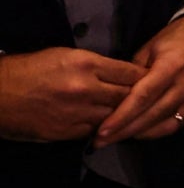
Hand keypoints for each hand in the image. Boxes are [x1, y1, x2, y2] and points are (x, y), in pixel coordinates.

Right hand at [0, 48, 141, 142]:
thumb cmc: (28, 69)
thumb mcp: (64, 55)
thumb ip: (95, 65)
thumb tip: (120, 74)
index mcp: (85, 64)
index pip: (131, 73)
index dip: (143, 77)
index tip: (151, 80)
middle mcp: (85, 88)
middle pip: (128, 96)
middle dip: (139, 98)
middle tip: (150, 100)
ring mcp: (76, 113)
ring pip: (115, 117)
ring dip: (123, 116)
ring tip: (133, 115)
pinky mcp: (67, 132)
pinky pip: (95, 131)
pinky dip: (103, 128)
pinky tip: (108, 126)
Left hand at [96, 15, 183, 144]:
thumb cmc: (180, 36)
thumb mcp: (151, 47)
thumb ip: (135, 74)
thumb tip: (117, 97)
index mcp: (173, 65)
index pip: (143, 97)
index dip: (121, 116)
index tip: (102, 130)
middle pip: (154, 114)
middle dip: (126, 130)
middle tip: (102, 141)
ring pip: (168, 123)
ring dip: (142, 133)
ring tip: (119, 138)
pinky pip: (181, 122)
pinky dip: (160, 129)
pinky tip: (143, 132)